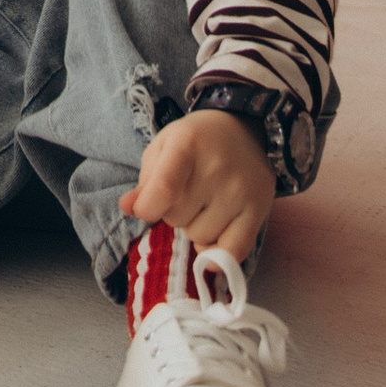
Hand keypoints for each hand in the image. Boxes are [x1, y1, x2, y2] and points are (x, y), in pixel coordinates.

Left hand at [119, 106, 274, 263]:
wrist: (248, 131)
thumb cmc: (197, 141)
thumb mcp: (164, 147)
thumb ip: (145, 180)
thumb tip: (127, 208)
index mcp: (187, 145)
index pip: (163, 190)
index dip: (147, 209)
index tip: (146, 209)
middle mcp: (216, 169)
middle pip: (177, 218)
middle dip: (172, 213)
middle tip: (186, 195)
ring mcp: (239, 192)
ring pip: (200, 238)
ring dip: (195, 229)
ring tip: (204, 206)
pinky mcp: (258, 211)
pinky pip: (233, 252)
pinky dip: (218, 255)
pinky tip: (214, 238)